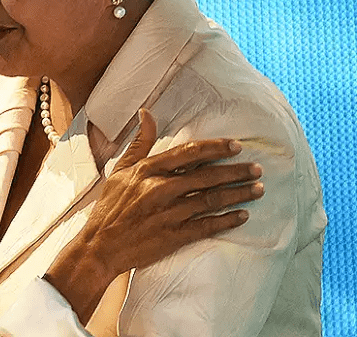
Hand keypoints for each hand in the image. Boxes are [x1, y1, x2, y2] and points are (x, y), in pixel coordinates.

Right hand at [44, 108, 263, 321]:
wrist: (100, 246)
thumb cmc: (110, 206)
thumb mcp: (121, 170)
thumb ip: (139, 142)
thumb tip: (147, 112)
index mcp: (148, 170)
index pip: (189, 153)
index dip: (215, 148)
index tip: (236, 145)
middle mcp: (160, 189)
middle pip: (207, 176)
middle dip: (236, 171)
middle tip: (257, 168)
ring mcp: (168, 214)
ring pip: (211, 200)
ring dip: (238, 194)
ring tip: (258, 189)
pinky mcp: (174, 236)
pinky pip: (207, 226)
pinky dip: (227, 221)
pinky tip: (243, 216)